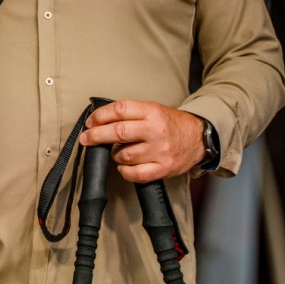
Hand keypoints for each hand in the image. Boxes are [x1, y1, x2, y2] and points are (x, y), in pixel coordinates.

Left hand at [78, 100, 206, 182]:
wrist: (198, 138)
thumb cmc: (172, 124)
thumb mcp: (154, 110)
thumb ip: (131, 114)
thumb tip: (100, 120)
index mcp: (152, 112)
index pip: (120, 110)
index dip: (100, 116)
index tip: (90, 122)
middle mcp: (155, 130)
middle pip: (118, 132)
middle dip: (97, 136)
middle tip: (86, 138)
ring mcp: (160, 151)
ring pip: (124, 155)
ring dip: (114, 155)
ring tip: (118, 151)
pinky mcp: (163, 168)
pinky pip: (135, 174)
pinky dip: (124, 171)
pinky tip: (125, 166)